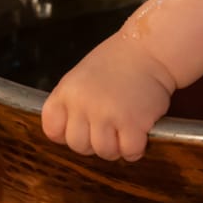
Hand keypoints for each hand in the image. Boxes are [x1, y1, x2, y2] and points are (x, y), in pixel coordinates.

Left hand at [41, 29, 175, 161]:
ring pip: (104, 152)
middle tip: (110, 122)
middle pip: (78, 146)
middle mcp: (83, 104)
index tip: (82, 125)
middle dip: (95, 140)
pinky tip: (140, 127)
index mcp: (67, 91)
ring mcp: (107, 115)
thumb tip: (69, 134)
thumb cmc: (118, 61)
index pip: (52, 129)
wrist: (150, 49)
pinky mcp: (132, 124)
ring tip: (126, 123)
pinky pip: (129, 153)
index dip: (68, 132)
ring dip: (118, 144)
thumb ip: (73, 103)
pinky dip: (137, 146)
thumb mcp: (82, 76)